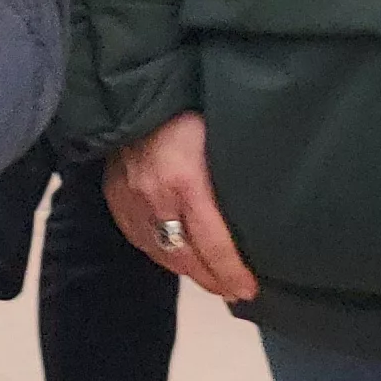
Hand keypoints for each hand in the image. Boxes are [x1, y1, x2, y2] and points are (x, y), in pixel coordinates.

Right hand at [105, 112, 257, 301]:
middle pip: (184, 256)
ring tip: (210, 279)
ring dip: (187, 270)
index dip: (231, 271)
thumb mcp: (221, 139)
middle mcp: (154, 197)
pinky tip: (176, 257)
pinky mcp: (114, 196)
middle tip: (235, 291)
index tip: (249, 289)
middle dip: (212, 279)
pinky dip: (159, 253)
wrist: (137, 89)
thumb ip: (233, 178)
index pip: (212, 243)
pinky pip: (138, 238)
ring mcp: (129, 199)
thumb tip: (265, 214)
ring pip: (159, 252)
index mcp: (186, 182)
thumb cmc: (191, 109)